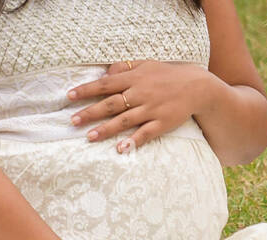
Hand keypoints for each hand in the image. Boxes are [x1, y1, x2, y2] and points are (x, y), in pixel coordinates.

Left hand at [67, 60, 214, 152]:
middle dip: (90, 112)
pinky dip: (133, 141)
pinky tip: (120, 149)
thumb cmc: (167, 75)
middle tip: (72, 121)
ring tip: (89, 137)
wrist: (197, 86)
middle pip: (111, 104)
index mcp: (134, 78)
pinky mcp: (162, 123)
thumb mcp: (146, 65)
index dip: (86, 90)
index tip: (69, 96)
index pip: (105, 84)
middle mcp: (140, 93)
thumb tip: (105, 73)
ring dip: (106, 129)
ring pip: (124, 120)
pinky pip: (145, 133)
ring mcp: (151, 109)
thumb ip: (125, 68)